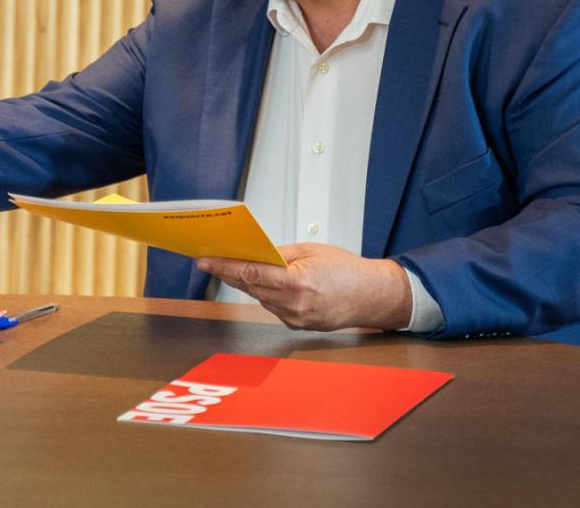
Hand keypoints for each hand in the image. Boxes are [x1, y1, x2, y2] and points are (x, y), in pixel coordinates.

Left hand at [197, 243, 412, 330]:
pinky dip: (266, 295)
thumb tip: (253, 254)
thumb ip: (279, 254)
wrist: (373, 297)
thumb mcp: (311, 251)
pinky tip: (262, 283)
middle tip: (210, 261)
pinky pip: (273, 307)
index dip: (225, 267)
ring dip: (246, 284)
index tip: (206, 261)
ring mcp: (296, 319)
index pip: (251, 274)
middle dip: (229, 274)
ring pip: (259, 299)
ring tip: (232, 268)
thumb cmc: (347, 270)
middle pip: (250, 288)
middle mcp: (294, 306)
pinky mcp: (298, 326)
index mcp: (297, 283)